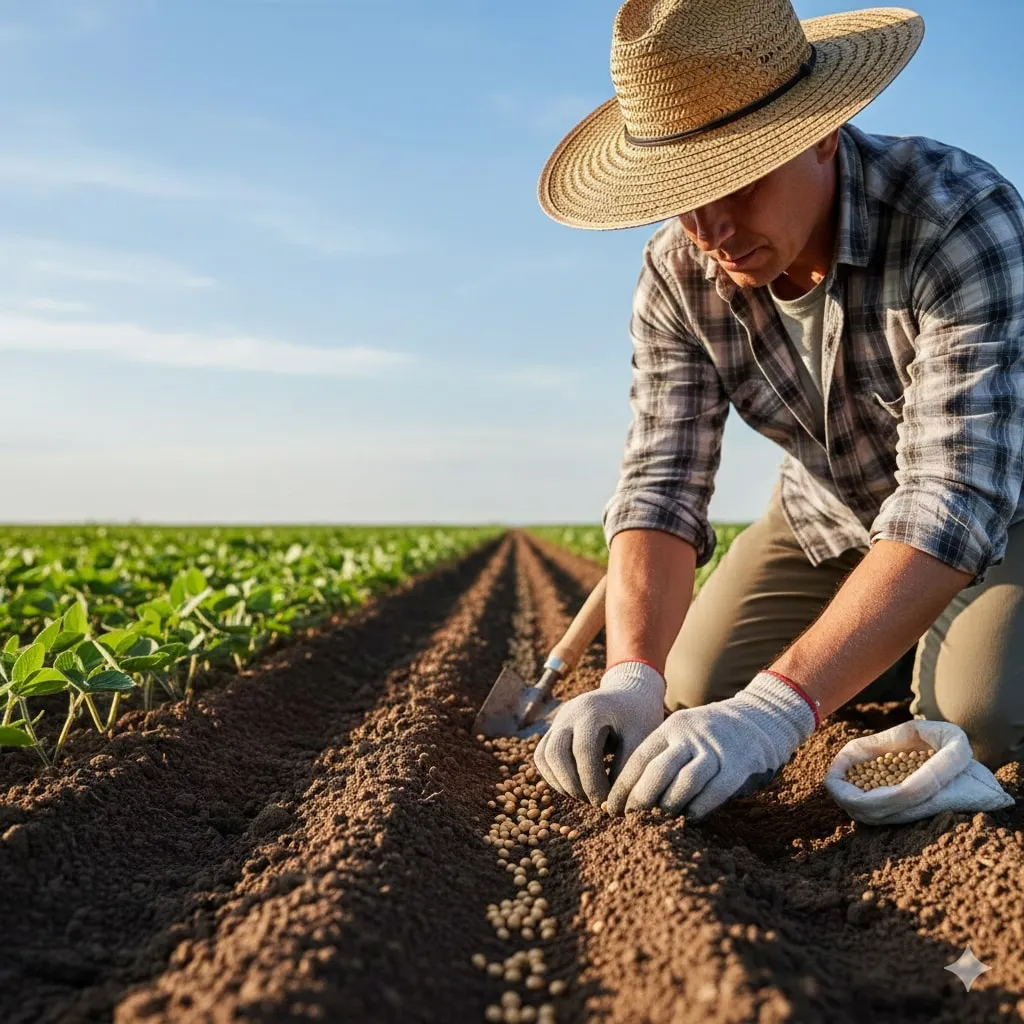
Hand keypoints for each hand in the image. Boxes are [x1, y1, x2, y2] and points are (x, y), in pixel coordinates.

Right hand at [533, 661, 665, 804]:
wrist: (630, 692)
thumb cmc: (640, 716)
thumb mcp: (642, 738)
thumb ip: (627, 767)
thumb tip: (612, 803)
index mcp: (592, 711)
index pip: (583, 752)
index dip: (592, 782)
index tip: (607, 802)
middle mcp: (569, 713)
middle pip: (555, 753)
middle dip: (573, 785)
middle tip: (594, 802)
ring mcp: (558, 720)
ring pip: (544, 756)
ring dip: (561, 783)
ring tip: (585, 796)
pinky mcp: (555, 729)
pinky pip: (542, 755)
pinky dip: (554, 775)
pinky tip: (576, 787)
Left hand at [606, 671, 817, 818]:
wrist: (761, 716)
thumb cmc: (713, 734)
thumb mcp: (684, 733)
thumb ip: (664, 756)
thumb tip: (633, 793)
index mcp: (672, 728)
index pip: (641, 757)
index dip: (624, 785)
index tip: (611, 806)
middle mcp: (691, 736)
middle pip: (658, 770)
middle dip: (640, 798)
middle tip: (630, 818)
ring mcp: (716, 750)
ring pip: (685, 782)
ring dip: (669, 805)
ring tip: (658, 820)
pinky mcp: (739, 765)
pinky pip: (715, 791)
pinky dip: (699, 807)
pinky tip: (690, 817)